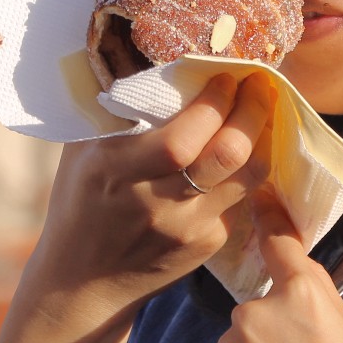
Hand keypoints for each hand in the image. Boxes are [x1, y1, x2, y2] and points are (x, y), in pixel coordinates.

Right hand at [20, 72, 273, 324]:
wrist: (83, 283)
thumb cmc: (80, 204)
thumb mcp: (81, 154)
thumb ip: (114, 114)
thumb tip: (150, 59)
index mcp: (118, 172)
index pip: (180, 140)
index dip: (212, 104)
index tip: (224, 76)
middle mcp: (157, 203)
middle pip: (227, 155)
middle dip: (253, 111)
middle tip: (259, 83)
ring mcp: (188, 229)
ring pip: (248, 176)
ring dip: (262, 137)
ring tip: (261, 109)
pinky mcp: (207, 245)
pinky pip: (240, 197)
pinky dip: (246, 168)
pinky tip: (244, 147)